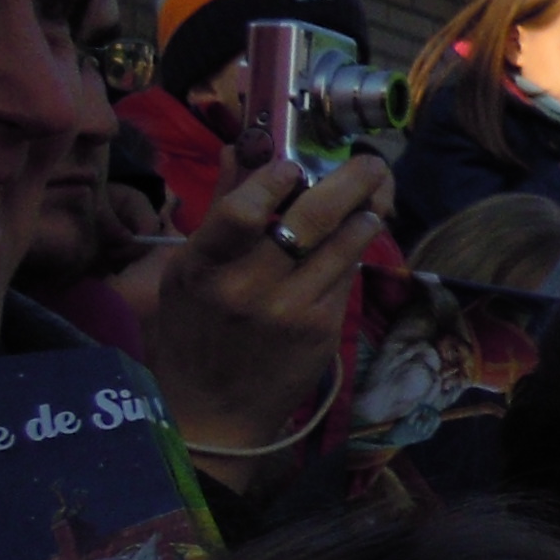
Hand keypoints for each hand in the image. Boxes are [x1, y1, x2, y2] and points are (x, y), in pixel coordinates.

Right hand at [150, 154, 390, 475]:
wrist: (213, 412)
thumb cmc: (195, 332)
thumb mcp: (187, 271)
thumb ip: (222, 207)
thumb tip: (245, 147)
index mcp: (201, 267)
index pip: (242, 211)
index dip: (277, 179)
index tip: (295, 165)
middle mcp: (245, 287)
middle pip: (312, 217)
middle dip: (351, 180)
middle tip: (369, 163)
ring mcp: (287, 310)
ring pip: (344, 242)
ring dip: (366, 212)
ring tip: (372, 199)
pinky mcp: (319, 329)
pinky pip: (346, 274)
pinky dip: (355, 249)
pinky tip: (358, 236)